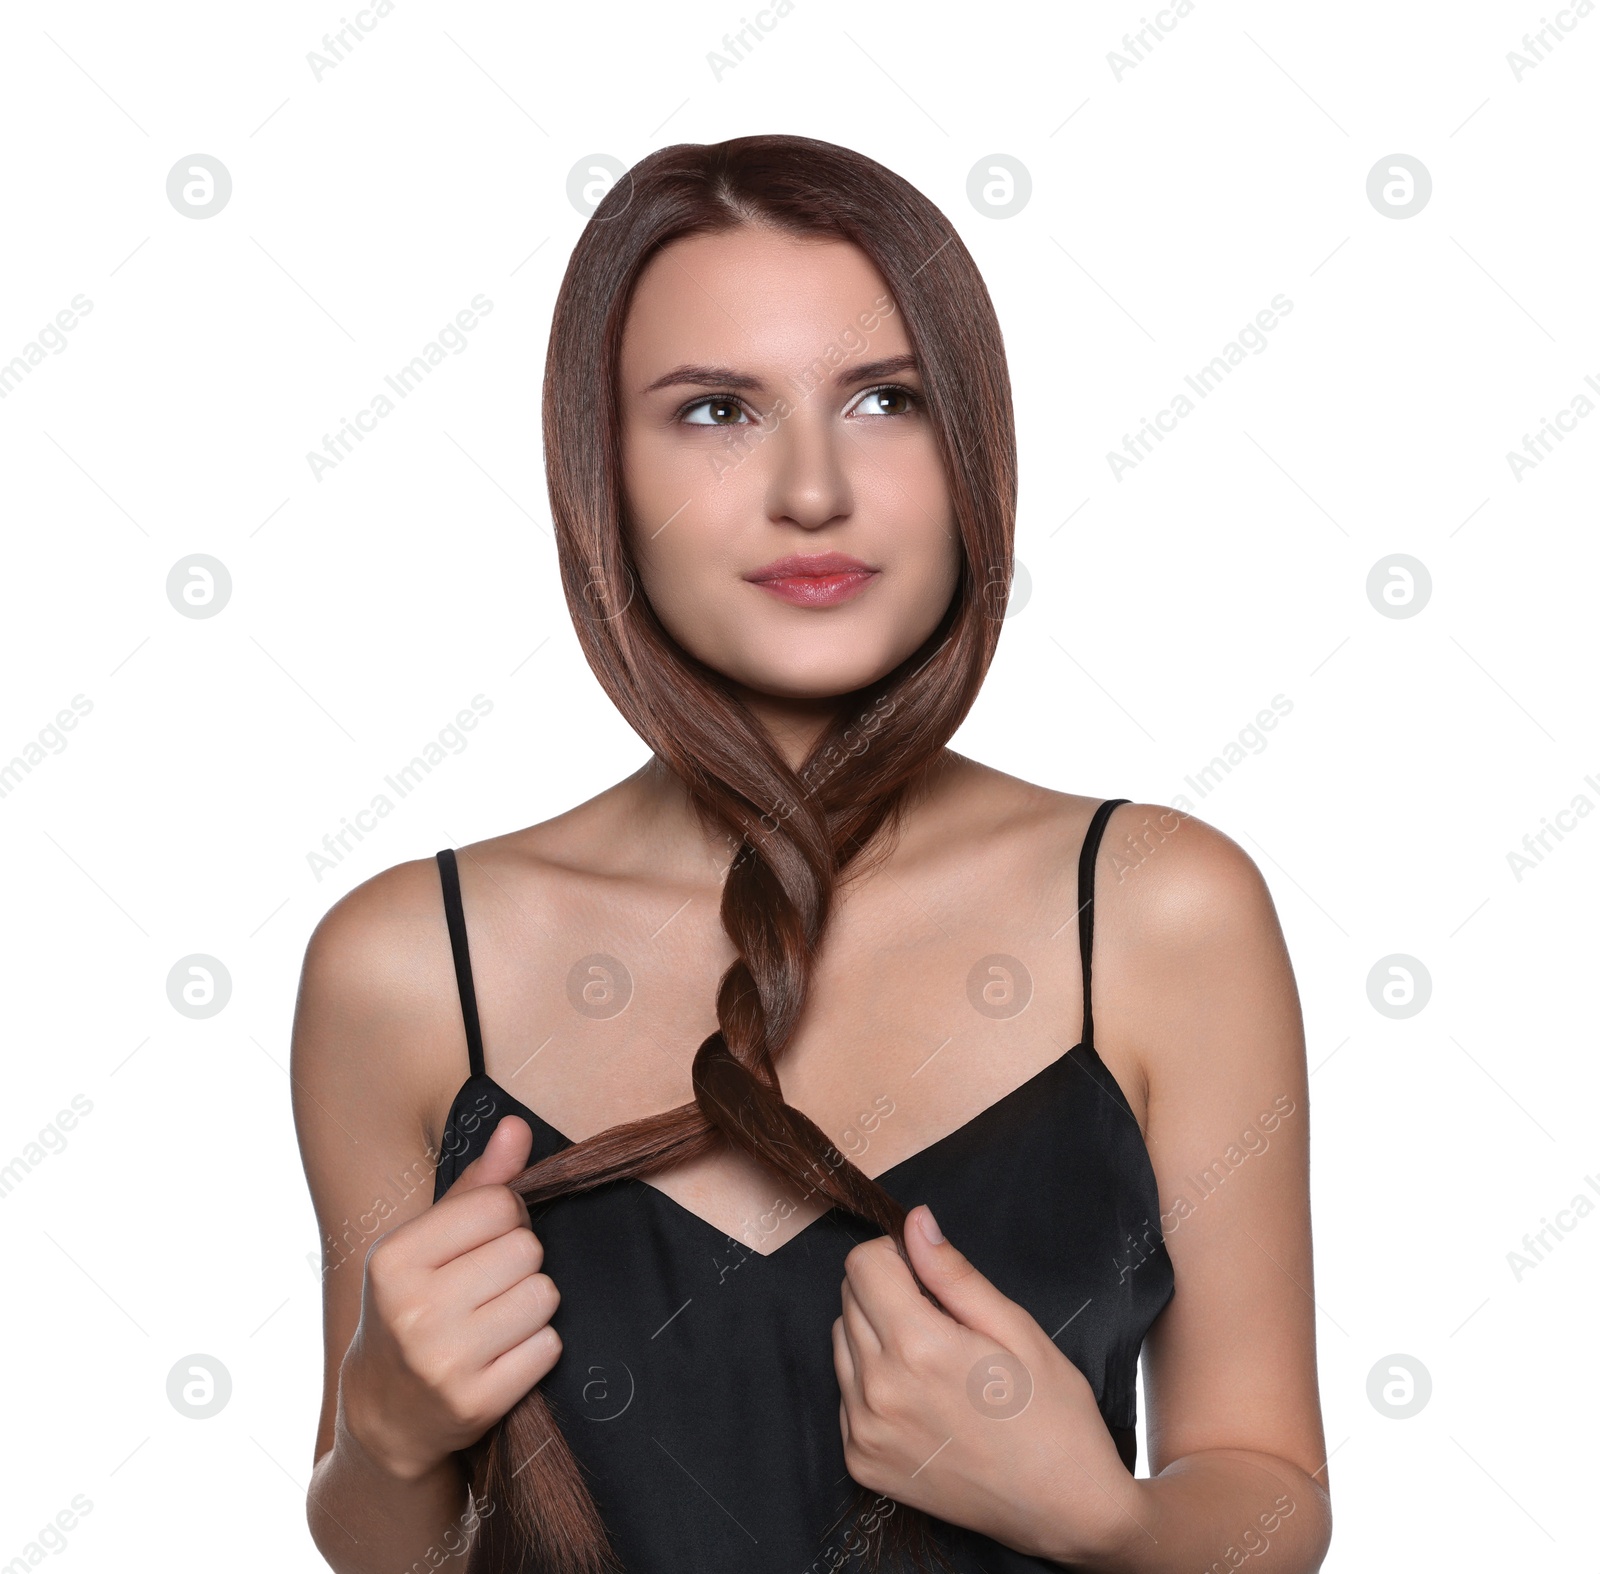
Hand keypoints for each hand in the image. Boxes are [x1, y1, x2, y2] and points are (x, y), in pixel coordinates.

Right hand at [339, 1116, 561, 1480]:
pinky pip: (549, 1346)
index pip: (499, 1205)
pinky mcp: (476, 1403)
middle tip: (489, 1287)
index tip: (484, 1243)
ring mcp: (443, 1361)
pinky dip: (537, 1347)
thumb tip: (517, 1126)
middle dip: (521, 1263)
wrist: (385, 1413)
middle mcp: (413, 1309)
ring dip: (533, 1305)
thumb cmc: (412, 1307)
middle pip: (527, 1250)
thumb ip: (478, 1184)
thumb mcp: (427, 1242)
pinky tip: (503, 1355)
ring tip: (497, 1319)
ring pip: (544, 1296)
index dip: (507, 1219)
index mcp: (394, 1258)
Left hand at [832, 1204, 1142, 1564]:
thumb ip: (954, 1273)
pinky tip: (922, 1399)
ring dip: (875, 1336)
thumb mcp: (1017, 1329)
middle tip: (943, 1322)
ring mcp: (864, 1432)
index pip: (862, 1263)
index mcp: (918, 1347)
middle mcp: (878, 1390)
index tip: (930, 1278)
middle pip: (849, 1298)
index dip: (897, 1256)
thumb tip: (915, 1222)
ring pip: (841, 1343)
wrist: (1064, 1510)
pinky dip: (872, 1383)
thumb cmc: (1053, 1416)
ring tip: (933, 1362)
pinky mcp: (861, 1462)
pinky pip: (845, 1394)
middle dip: (887, 1292)